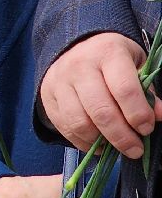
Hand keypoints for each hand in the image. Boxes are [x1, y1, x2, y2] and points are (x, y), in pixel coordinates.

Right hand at [40, 33, 157, 158]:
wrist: (76, 47)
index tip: (147, 128)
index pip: (124, 90)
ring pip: (79, 123)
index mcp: (107, 53)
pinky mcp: (46, 96)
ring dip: (101, 142)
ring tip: (116, 148)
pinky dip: (83, 143)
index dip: (138, 114)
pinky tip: (99, 144)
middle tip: (135, 149)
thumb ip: (148, 90)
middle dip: (121, 136)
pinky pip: (65, 127)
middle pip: (100, 111)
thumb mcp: (136, 64)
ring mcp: (59, 82)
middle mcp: (79, 66)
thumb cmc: (112, 58)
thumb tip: (159, 115)